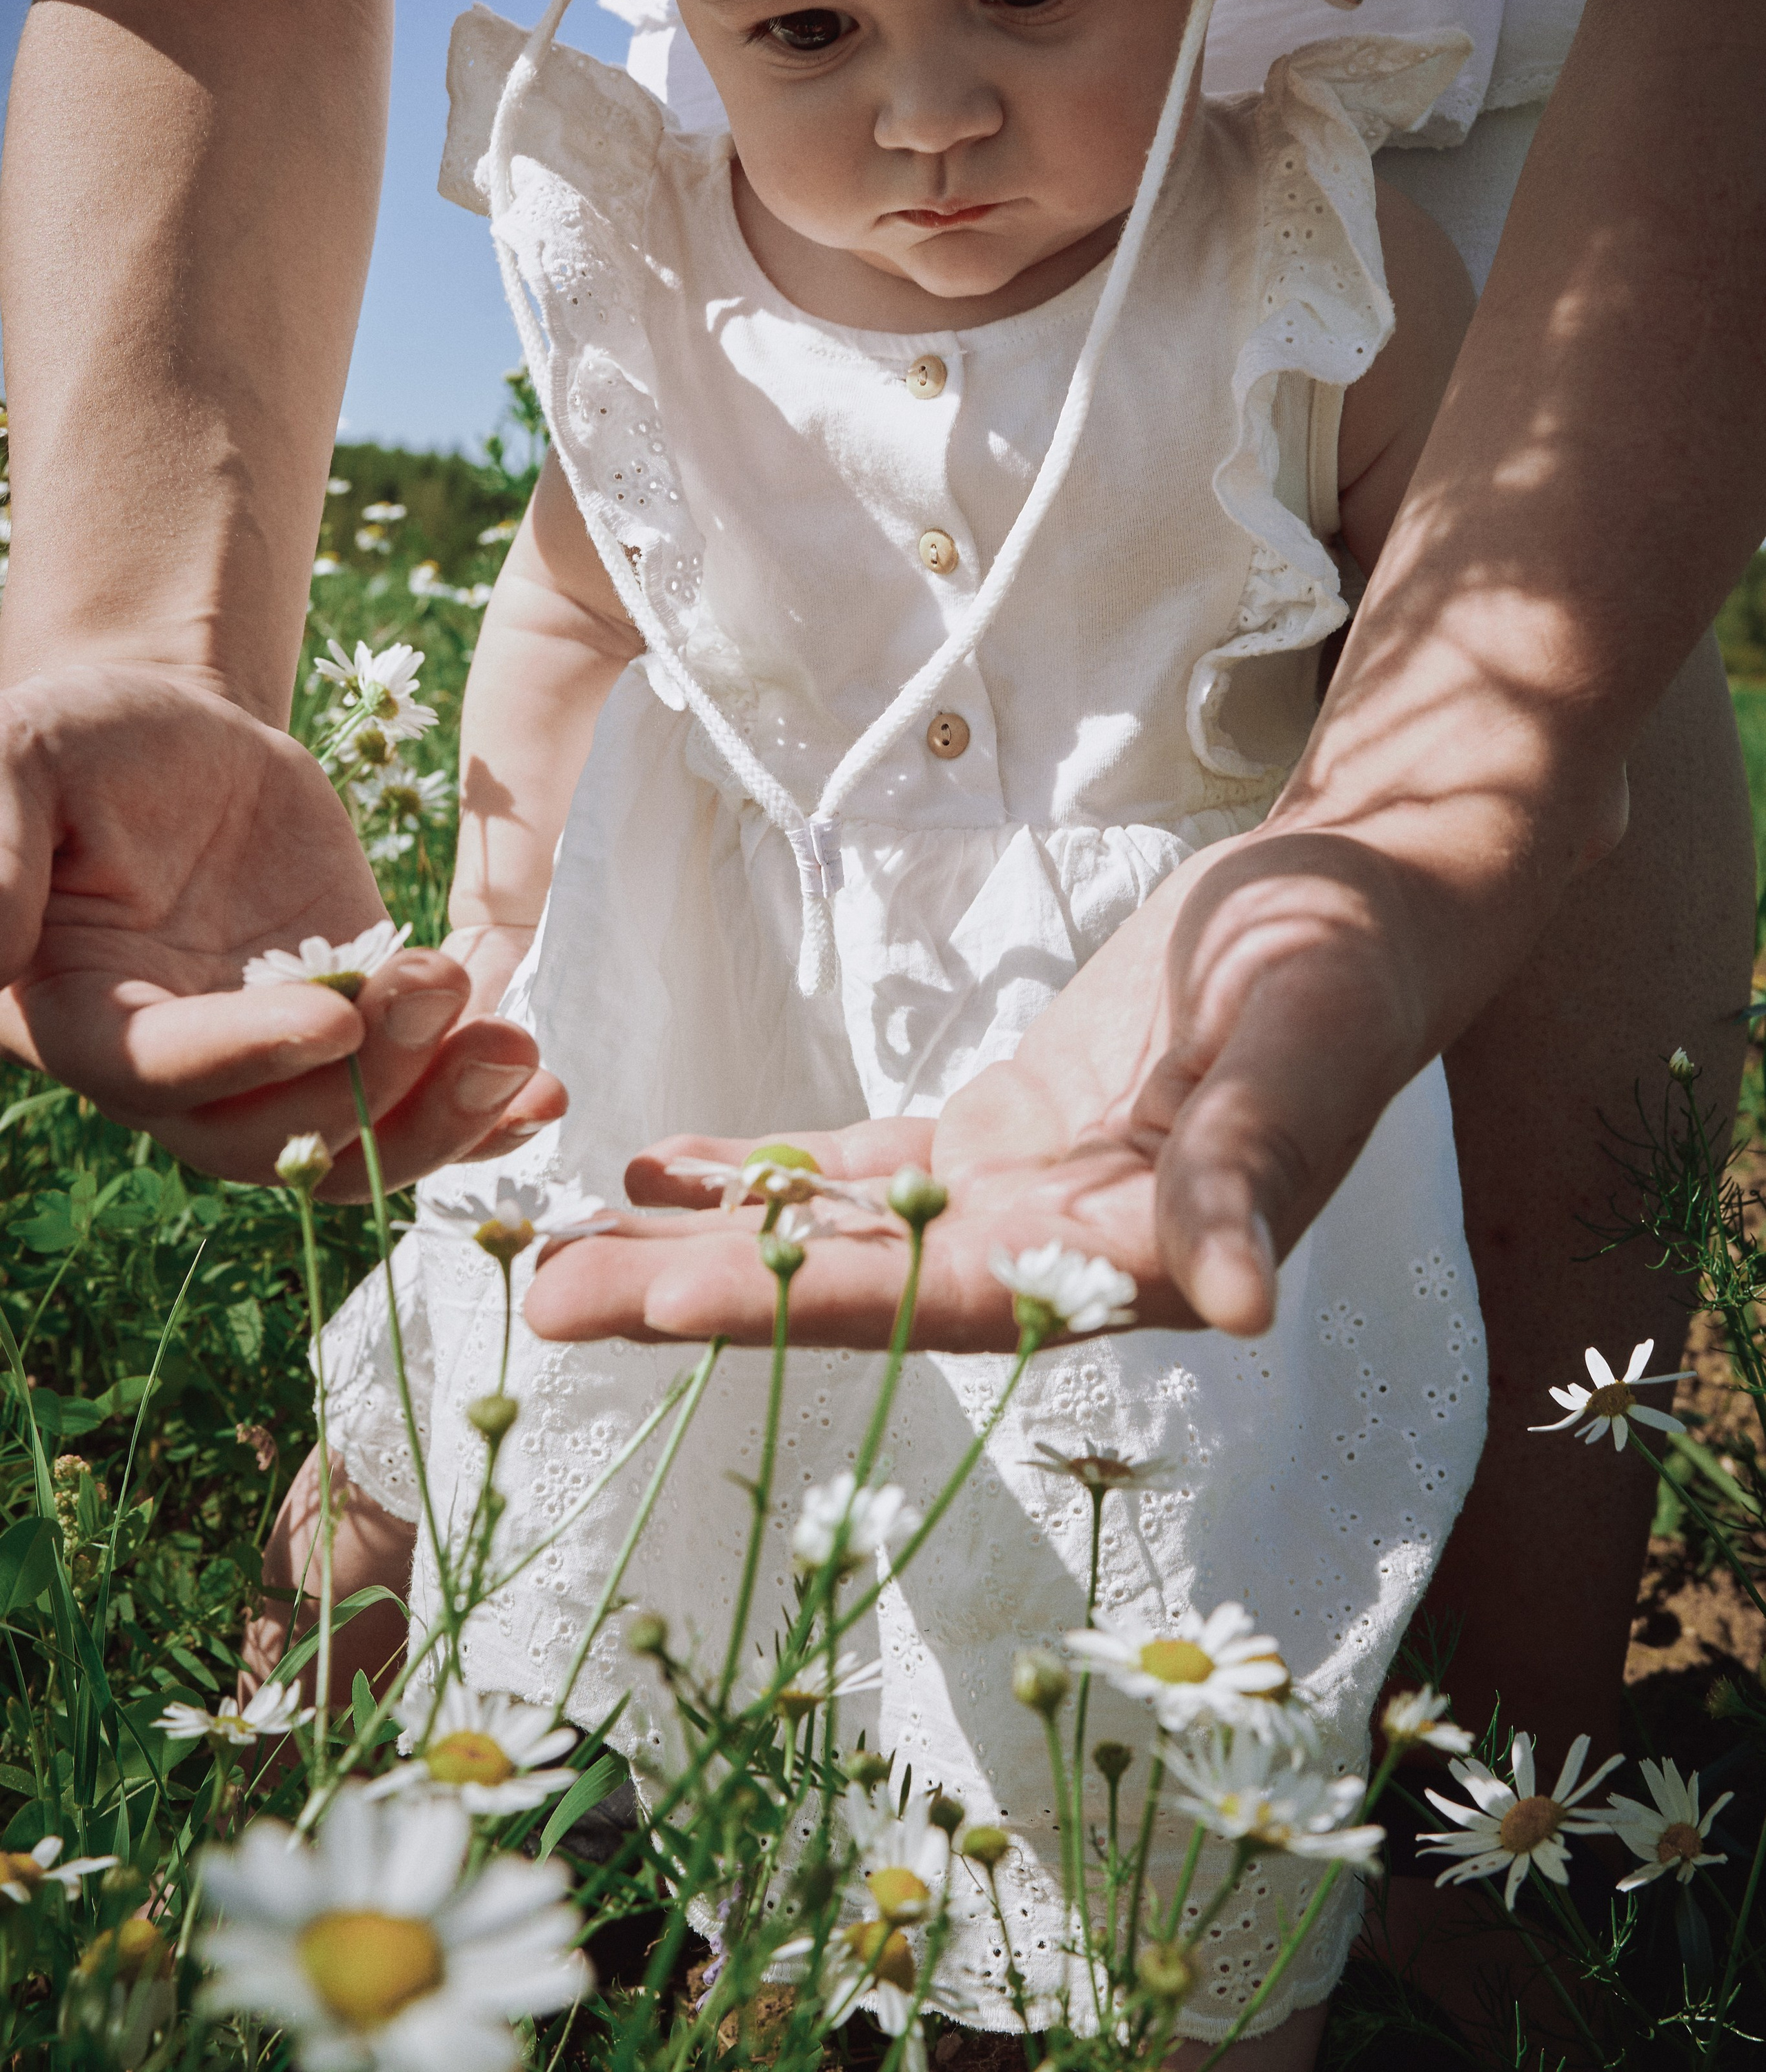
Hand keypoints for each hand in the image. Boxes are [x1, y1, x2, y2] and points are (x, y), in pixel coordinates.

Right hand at [0, 669, 564, 1190]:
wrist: (176, 735)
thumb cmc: (80, 740)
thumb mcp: (22, 760)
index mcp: (83, 1017)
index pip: (157, 1071)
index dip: (247, 1056)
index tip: (336, 1011)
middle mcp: (177, 1070)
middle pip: (271, 1139)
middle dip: (369, 1090)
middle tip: (445, 996)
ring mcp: (273, 1060)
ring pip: (354, 1145)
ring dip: (441, 1116)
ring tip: (514, 1051)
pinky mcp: (354, 1031)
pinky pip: (413, 1105)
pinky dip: (478, 1111)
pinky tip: (542, 1089)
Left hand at [525, 825, 1438, 1350]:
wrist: (1358, 903)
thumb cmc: (1341, 970)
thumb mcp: (1302, 1054)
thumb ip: (1253, 1176)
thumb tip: (1239, 1306)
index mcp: (1130, 1266)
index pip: (938, 1296)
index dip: (794, 1300)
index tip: (654, 1304)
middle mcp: (1058, 1259)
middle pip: (854, 1284)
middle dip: (697, 1291)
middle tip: (538, 1292)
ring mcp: (1021, 1201)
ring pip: (838, 1234)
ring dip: (704, 1240)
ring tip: (560, 1242)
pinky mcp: (1003, 1137)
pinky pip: (865, 1170)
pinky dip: (764, 1172)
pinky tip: (660, 1162)